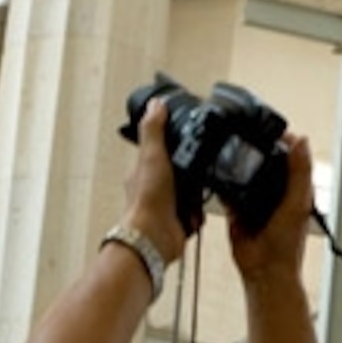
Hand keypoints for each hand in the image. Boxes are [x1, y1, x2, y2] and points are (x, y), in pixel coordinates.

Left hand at [122, 98, 192, 261]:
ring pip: (191, 193)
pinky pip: (195, 213)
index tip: (188, 140)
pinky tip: (193, 214)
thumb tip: (156, 104)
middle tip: (197, 173)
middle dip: (192, 174)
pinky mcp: (178, 221)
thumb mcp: (152, 155)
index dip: (175, 143)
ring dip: (195, 196)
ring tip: (194, 196)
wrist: (154, 238)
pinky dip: (197, 214)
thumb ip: (154, 129)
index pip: (161, 149)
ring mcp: (166, 205)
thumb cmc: (148, 199)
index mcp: (144, 170)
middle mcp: (154, 187)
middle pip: (181, 171)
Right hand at [226, 129, 316, 294]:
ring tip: (228, 147)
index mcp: (294, 188)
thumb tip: (302, 141)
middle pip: (264, 161)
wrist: (264, 271)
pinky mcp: (236, 210)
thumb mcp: (297, 203)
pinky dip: (222, 182)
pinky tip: (216, 173)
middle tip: (244, 132)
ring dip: (237, 164)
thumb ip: (299, 173)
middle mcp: (275, 191)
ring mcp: (254, 200)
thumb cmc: (287, 246)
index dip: (281, 140)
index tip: (269, 127)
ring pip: (244, 174)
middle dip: (255, 148)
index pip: (288, 155)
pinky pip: (227, 191)